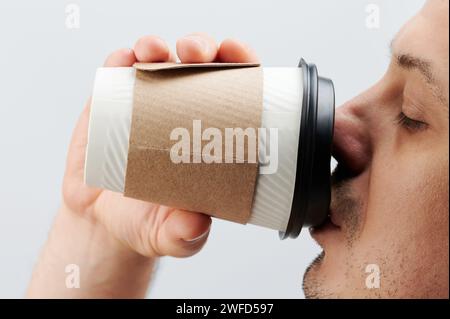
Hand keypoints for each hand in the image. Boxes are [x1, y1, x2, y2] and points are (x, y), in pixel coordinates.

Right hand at [62, 33, 258, 257]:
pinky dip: (121, 59)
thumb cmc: (147, 222)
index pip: (232, 88)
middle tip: (195, 54)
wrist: (102, 223)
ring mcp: (143, 103)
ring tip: (154, 53)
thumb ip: (184, 234)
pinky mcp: (109, 104)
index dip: (241, 64)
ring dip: (157, 45)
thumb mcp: (169, 234)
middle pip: (196, 64)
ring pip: (156, 59)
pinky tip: (124, 60)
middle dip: (200, 46)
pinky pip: (116, 72)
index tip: (240, 57)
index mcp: (207, 131)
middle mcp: (179, 110)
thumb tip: (195, 224)